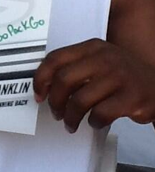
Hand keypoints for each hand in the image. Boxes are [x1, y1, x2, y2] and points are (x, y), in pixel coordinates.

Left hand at [33, 38, 154, 132]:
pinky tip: (95, 122)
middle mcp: (104, 57)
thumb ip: (74, 67)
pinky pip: (100, 113)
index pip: (56, 58)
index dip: (41, 78)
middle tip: (55, 113)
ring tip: (71, 124)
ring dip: (71, 117)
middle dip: (55, 101)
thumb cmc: (120, 76)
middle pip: (64, 79)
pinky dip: (93, 122)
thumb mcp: (99, 61)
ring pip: (79, 100)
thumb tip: (44, 86)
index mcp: (92, 47)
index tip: (38, 94)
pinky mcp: (131, 97)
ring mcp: (119, 76)